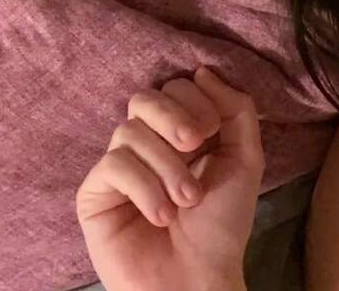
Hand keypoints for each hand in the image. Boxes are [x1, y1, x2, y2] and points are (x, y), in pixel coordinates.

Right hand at [76, 67, 264, 290]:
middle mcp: (146, 144)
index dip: (195, 100)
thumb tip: (203, 70)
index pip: (175, 87)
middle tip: (195, 144)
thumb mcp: (244, 159)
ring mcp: (117, 167)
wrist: (197, 278)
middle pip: (144, 97)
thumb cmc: (221, 225)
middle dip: (174, 116)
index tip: (213, 132)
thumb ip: (236, 111)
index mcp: (180, 132)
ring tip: (186, 201)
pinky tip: (161, 215)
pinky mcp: (94, 193)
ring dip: (167, 166)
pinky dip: (144, 187)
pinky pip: (113, 166)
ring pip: (130, 132)